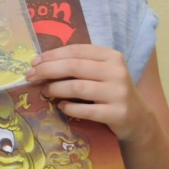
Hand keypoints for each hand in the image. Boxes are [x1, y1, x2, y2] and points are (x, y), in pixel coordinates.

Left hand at [26, 44, 154, 142]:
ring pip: (78, 87)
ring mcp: (119, 93)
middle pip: (74, 66)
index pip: (76, 50)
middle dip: (47, 70)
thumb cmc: (110, 91)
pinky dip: (70, 108)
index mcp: (112, 57)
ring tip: (45, 91)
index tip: (33, 62)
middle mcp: (117, 72)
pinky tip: (62, 107)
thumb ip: (78, 65)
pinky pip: (86, 110)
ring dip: (56, 89)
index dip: (52, 55)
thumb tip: (40, 64)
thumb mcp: (100, 72)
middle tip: (30, 76)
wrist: (138, 118)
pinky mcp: (118, 113)